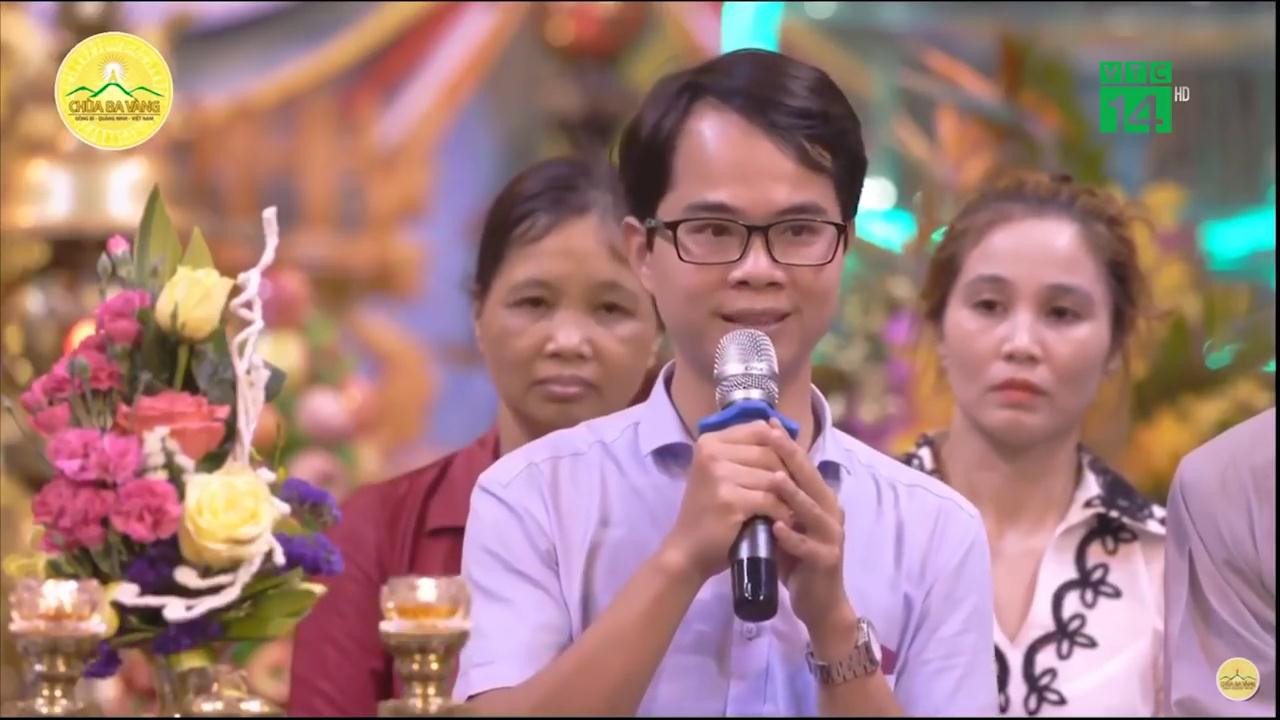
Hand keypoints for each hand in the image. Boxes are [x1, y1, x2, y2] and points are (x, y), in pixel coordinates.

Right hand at [662, 420, 794, 581]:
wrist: (688, 551)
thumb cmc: (710, 513)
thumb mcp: (722, 473)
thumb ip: (746, 451)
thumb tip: (783, 431)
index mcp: (709, 441)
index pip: (759, 429)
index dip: (780, 447)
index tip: (786, 469)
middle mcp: (711, 452)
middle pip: (769, 451)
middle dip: (787, 474)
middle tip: (794, 493)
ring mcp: (718, 475)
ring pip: (773, 477)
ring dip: (787, 496)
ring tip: (791, 508)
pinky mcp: (729, 499)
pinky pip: (770, 500)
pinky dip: (781, 513)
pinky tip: (781, 522)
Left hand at [763, 418, 854, 638]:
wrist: (819, 603)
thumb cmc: (798, 559)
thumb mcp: (786, 523)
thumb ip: (776, 499)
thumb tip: (749, 468)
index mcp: (820, 500)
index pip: (801, 466)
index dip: (786, 444)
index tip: (767, 422)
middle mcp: (831, 513)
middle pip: (811, 479)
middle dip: (791, 456)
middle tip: (772, 434)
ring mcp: (831, 537)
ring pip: (813, 510)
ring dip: (794, 493)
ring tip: (774, 477)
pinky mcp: (826, 561)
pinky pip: (808, 547)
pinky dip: (793, 537)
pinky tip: (777, 527)